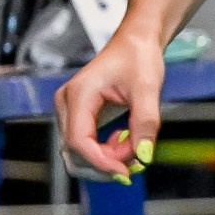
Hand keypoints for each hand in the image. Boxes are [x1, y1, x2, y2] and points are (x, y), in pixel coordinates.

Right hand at [55, 25, 164, 182]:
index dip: (101, 161)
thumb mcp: (148, 89)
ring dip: (107, 158)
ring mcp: (69, 111)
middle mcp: (66, 104)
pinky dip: (105, 150)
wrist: (136, 42)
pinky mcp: (78, 115)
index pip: (78, 141)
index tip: (126, 172)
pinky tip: (124, 138)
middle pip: (75, 151)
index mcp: (78, 95)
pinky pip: (86, 143)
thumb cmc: (139, 58)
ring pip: (80, 151)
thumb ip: (146, 123)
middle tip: (136, 158)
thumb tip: (143, 156)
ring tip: (133, 143)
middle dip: (106, 162)